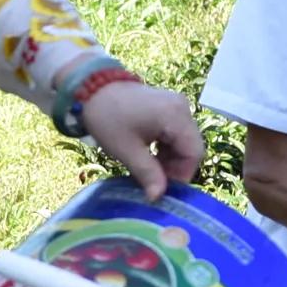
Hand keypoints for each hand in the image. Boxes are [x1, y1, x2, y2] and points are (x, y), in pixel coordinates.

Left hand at [77, 80, 203, 201]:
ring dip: (170, 160)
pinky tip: (150, 157)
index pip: (194, 153)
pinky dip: (166, 149)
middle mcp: (183, 108)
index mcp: (175, 116)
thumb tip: (157, 198)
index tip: (164, 190)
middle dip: (176, 168)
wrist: (92, 88)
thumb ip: (147, 174)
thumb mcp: (127, 150)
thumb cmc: (107, 118)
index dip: (182, 175)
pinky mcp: (170, 107)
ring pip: (184, 142)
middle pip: (191, 147)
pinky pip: (176, 134)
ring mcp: (177, 106)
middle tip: (155, 183)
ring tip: (149, 172)